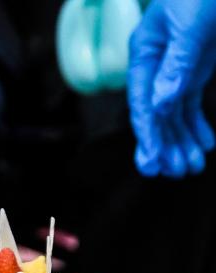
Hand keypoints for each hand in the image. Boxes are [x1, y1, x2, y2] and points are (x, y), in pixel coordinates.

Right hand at [128, 0, 215, 176]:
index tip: (154, 158)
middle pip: (156, 113)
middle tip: (175, 173)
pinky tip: (204, 144)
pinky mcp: (194, 71)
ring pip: (174, 114)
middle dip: (166, 145)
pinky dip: (197, 125)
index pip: (142, 100)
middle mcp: (155, 66)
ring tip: (192, 167)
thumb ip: (178, 63)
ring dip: (182, 141)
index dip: (148, 131)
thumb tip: (163, 102)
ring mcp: (174, 70)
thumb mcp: (191, 25)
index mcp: (144, 53)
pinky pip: (191, 105)